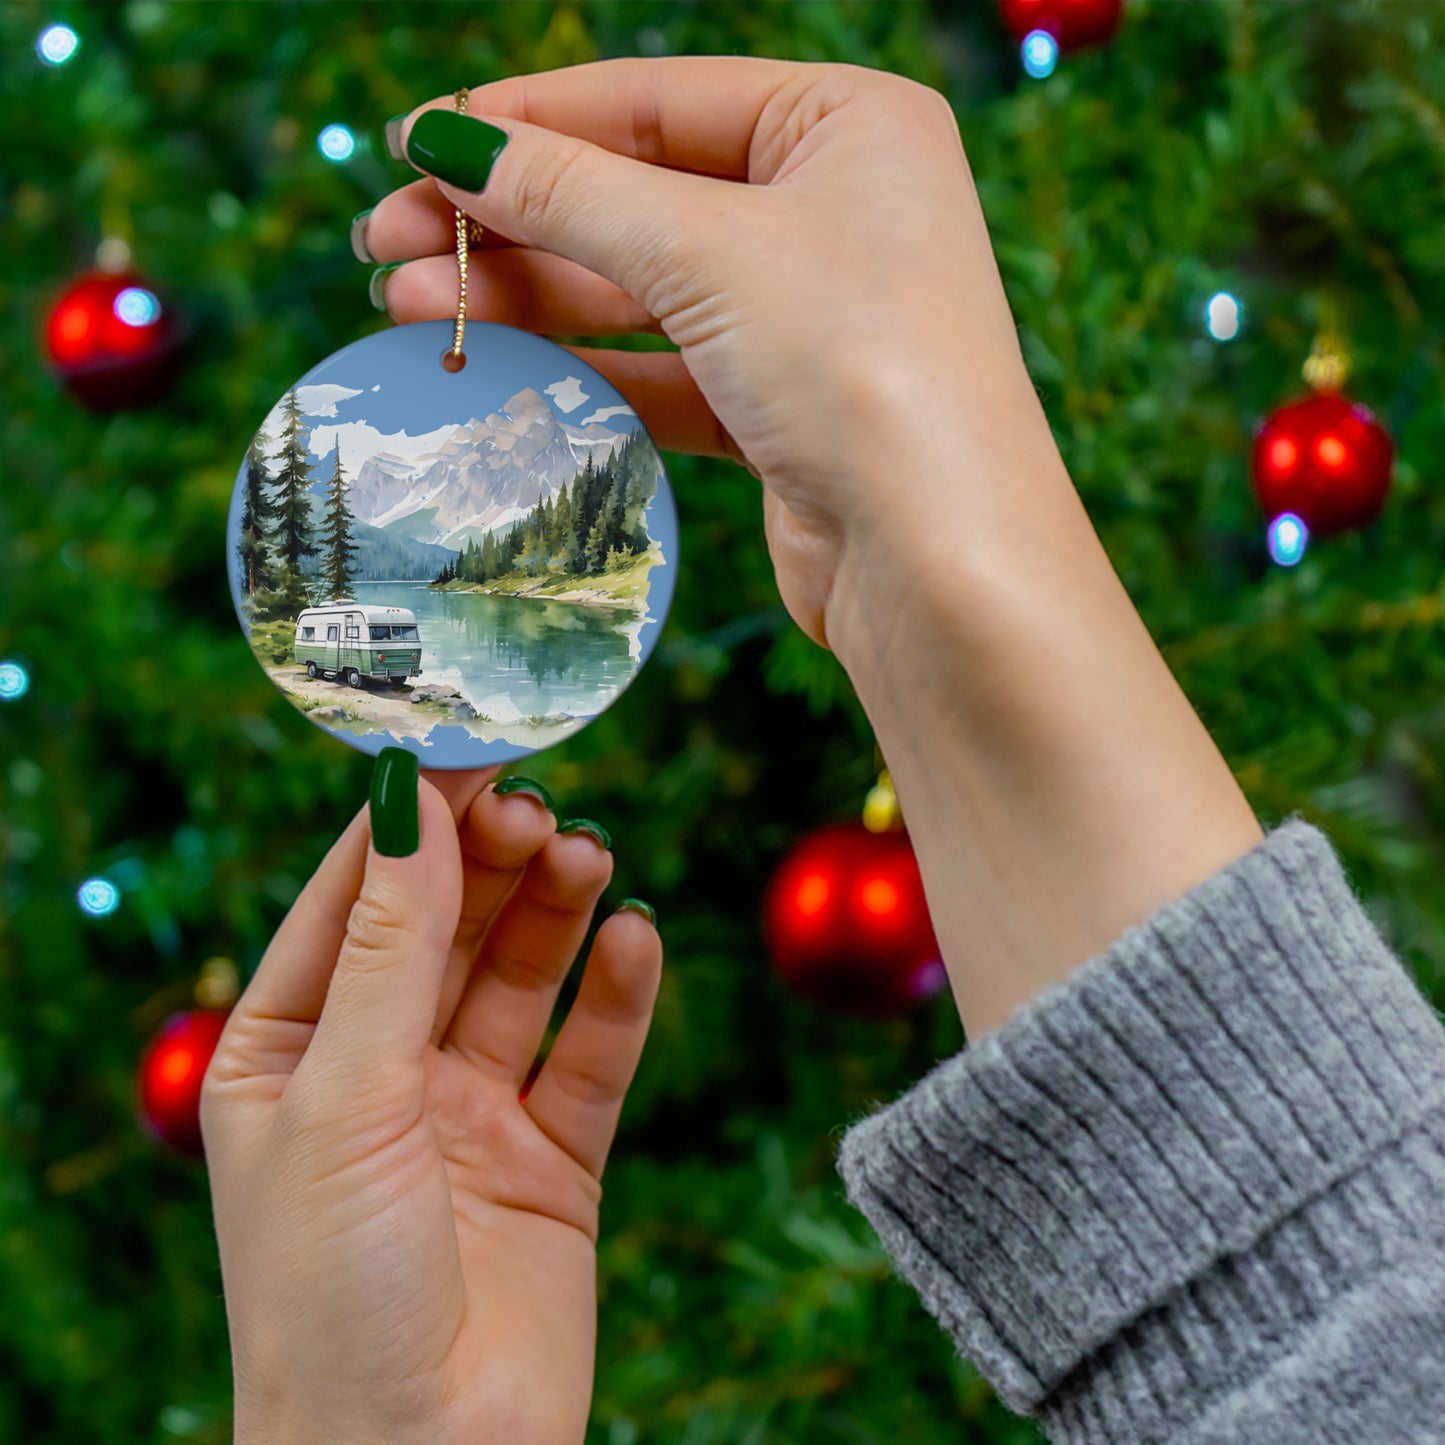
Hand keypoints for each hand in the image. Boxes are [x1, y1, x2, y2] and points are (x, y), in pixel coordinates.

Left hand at [201, 761, 661, 1444]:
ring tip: (589, 856)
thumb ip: (391, 946)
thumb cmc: (331, 1294)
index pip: (353, 900)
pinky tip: (635, 939)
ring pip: (521, 977)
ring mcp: (469, 1113)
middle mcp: (380, 1072)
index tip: (471, 745)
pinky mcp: (552, 1159)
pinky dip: (617, 994)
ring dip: (555, 911)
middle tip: (541, 807)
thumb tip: (410, 799)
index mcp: (290, 1052)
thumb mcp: (346, 1095)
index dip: (411, 822)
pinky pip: (591, 1055)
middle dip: (491, 862)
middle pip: (447, 927)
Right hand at [361, 57, 1054, 656]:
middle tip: (384, 241)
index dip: (527, 120)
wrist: (939, 562)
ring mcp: (809, 314)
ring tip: (407, 304)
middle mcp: (834, 209)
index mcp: (847, 124)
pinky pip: (663, 369)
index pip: (655, 100)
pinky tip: (493, 363)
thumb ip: (571, 193)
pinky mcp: (783, 408)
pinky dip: (582, 368)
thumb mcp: (707, 251)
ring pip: (641, 288)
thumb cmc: (859, 367)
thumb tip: (448, 141)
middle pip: (637, 194)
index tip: (414, 142)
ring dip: (527, 295)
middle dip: (509, 219)